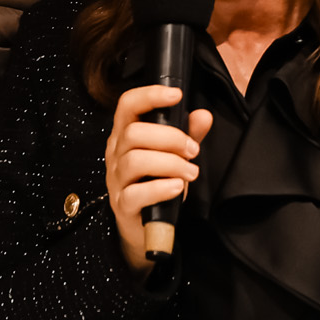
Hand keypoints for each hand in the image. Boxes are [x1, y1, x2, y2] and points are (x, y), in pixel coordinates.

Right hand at [103, 86, 213, 274]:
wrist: (144, 224)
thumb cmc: (156, 182)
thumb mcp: (174, 154)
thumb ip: (188, 134)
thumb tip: (203, 115)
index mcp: (125, 134)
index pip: (127, 105)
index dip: (150, 95)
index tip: (175, 95)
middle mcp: (116, 153)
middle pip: (134, 133)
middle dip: (170, 138)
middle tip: (193, 151)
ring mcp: (116, 179)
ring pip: (135, 161)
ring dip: (170, 164)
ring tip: (190, 172)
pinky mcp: (122, 205)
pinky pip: (135, 194)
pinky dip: (160, 188)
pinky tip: (177, 188)